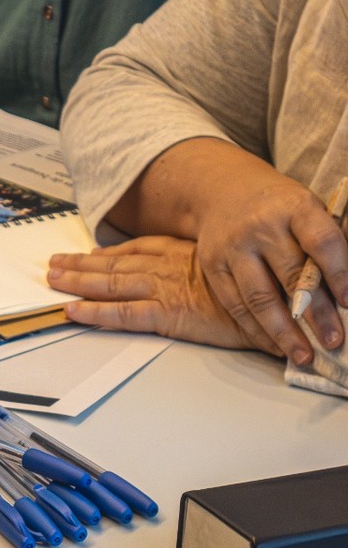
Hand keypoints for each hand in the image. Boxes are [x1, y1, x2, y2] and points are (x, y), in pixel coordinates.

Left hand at [46, 236, 257, 348]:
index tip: (86, 253)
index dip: (106, 252)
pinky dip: (93, 312)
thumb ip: (203, 265)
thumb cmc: (259, 288)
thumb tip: (188, 268)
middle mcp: (166, 268)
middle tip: (53, 264)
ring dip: (76, 281)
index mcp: (181, 254)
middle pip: (112, 264)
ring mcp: (164, 290)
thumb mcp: (228, 265)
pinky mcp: (166, 314)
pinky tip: (72, 310)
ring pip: (109, 284)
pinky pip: (121, 313)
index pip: (135, 250)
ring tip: (52, 280)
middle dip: (79, 264)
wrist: (280, 306)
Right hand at [115, 141, 347, 363]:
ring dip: (285, 332)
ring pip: (259, 298)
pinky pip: (235, 306)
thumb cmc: (279, 207)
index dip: (339, 272)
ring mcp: (232, 249)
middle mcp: (259, 227)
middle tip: (335, 342)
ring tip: (305, 356)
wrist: (221, 192)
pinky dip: (257, 331)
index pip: (321, 242)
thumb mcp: (308, 207)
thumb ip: (328, 240)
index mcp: (293, 207)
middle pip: (291, 276)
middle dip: (316, 314)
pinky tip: (276, 347)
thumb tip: (347, 291)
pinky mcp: (213, 267)